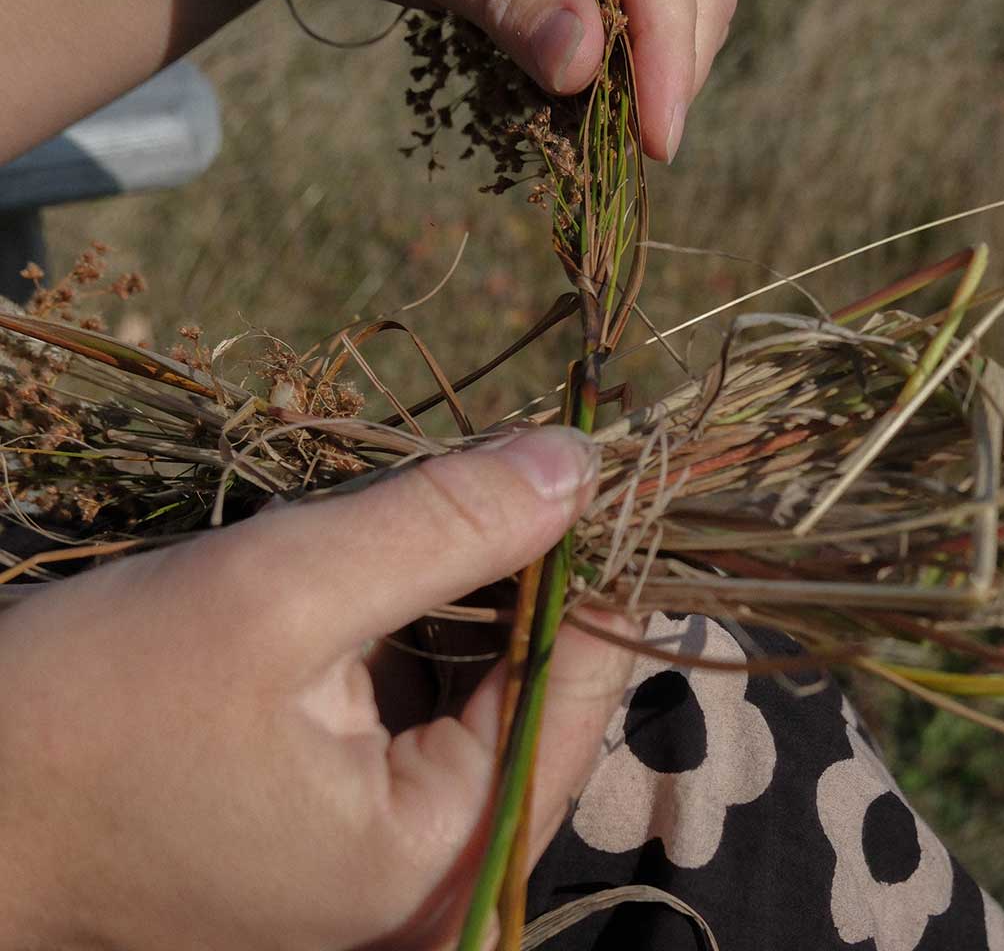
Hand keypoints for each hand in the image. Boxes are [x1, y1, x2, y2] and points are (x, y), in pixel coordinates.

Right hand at [0, 427, 637, 950]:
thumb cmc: (84, 716)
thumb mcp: (272, 595)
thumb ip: (442, 526)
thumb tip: (580, 460)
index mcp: (443, 854)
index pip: (582, 680)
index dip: (584, 557)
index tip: (566, 456)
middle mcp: (443, 881)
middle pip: (539, 689)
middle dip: (511, 573)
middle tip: (474, 470)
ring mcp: (400, 866)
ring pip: (485, 695)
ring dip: (457, 598)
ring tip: (405, 522)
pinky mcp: (356, 836)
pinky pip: (426, 722)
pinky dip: (412, 641)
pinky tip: (366, 583)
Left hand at [384, 0, 737, 160]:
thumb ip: (514, 4)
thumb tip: (579, 65)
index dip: (671, 61)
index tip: (657, 142)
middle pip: (696, 0)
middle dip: (675, 73)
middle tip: (642, 147)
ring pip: (687, 9)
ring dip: (661, 72)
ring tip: (624, 128)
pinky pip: (648, 17)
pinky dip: (637, 62)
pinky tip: (608, 97)